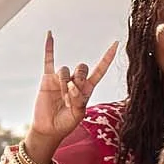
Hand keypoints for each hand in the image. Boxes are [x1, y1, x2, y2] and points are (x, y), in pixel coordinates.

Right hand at [25, 30, 116, 163]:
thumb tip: (72, 86)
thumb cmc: (65, 123)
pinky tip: (50, 34)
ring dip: (64, 85)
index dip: (107, 58)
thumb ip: (79, 101)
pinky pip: (49, 60)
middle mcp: (75, 81)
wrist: (49, 129)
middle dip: (79, 80)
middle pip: (82, 67)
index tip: (115, 44)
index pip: (99, 70)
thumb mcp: (78, 115)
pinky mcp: (48, 79)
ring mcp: (61, 78)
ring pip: (66, 70)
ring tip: (63, 98)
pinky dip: (49, 47)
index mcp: (87, 89)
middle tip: (72, 96)